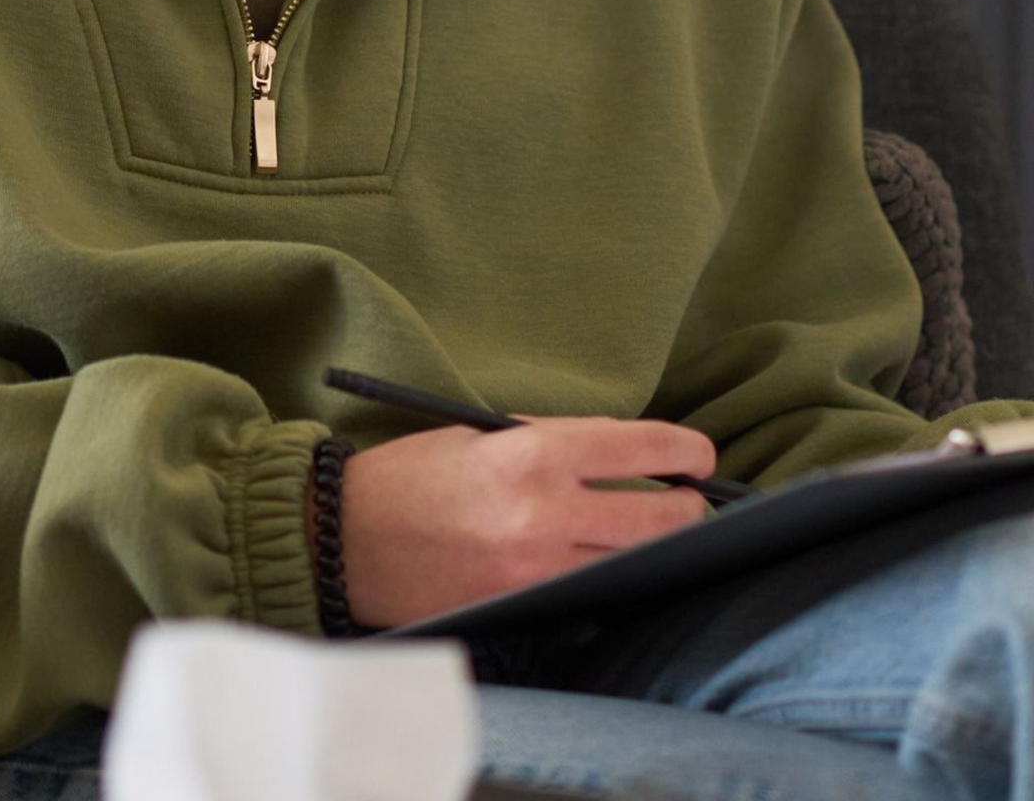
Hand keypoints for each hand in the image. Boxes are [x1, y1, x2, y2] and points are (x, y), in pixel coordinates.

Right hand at [307, 415, 716, 630]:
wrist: (347, 539)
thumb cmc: (409, 476)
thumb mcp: (478, 437)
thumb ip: (545, 442)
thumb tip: (612, 452)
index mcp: (529, 453)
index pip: (639, 445)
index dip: (685, 449)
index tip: (698, 454)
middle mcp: (544, 512)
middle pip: (660, 516)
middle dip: (687, 507)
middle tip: (687, 498)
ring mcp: (539, 568)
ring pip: (638, 560)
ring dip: (658, 545)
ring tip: (657, 529)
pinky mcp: (528, 608)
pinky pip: (596, 591)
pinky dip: (612, 574)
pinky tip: (609, 560)